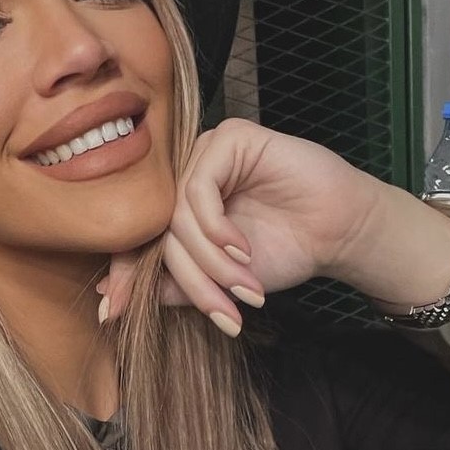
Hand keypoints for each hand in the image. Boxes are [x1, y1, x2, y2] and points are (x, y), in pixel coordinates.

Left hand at [100, 118, 391, 335]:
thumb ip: (170, 284)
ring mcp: (205, 151)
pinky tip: (242, 249)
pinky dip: (217, 227)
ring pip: (178, 214)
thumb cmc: (284, 250)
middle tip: (222, 312)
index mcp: (178, 202)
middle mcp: (186, 173)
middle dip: (192, 279)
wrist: (341, 234)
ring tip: (243, 285)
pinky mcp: (230, 137)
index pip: (138, 233)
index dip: (125, 271)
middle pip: (160, 230)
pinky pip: (200, 188)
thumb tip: (109, 302)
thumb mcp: (218, 280)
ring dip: (211, 260)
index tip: (112, 310)